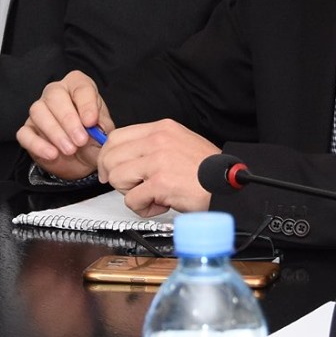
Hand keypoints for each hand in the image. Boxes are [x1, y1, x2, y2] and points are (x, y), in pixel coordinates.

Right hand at [17, 70, 114, 179]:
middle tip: (81, 140)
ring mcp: (39, 111)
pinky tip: (52, 154)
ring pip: (38, 112)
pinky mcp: (27, 130)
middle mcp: (56, 93)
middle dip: (69, 120)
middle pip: (55, 96)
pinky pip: (25, 133)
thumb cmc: (93, 138)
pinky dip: (37, 145)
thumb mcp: (104, 133)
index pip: (80, 87)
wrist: (82, 160)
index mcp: (78, 86)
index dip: (86, 104)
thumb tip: (96, 126)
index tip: (91, 122)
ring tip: (70, 150)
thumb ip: (102, 128)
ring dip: (55, 132)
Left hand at [96, 120, 217, 216]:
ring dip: (130, 193)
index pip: (116, 137)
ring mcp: (158, 160)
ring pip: (117, 178)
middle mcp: (158, 140)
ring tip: (150, 194)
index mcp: (162, 128)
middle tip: (132, 187)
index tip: (110, 170)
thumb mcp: (179, 143)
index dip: (107, 157)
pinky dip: (142, 208)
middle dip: (116, 177)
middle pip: (111, 157)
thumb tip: (124, 156)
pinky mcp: (160, 182)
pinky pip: (131, 199)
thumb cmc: (207, 170)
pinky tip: (160, 204)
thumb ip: (152, 145)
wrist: (228, 184)